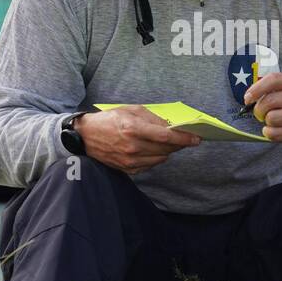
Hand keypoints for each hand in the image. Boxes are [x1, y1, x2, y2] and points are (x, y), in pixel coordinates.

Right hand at [75, 105, 199, 174]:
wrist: (86, 137)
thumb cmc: (109, 120)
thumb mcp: (130, 110)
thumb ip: (152, 118)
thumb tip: (171, 126)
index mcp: (133, 129)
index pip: (166, 136)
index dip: (184, 138)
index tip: (196, 138)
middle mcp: (133, 147)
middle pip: (166, 148)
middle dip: (179, 143)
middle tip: (186, 139)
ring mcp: (130, 161)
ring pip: (161, 158)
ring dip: (168, 150)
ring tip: (168, 142)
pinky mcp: (128, 170)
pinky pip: (151, 165)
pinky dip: (156, 157)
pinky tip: (154, 149)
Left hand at [244, 72, 281, 148]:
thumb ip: (276, 87)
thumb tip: (251, 94)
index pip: (273, 79)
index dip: (256, 88)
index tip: (248, 98)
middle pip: (269, 101)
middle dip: (259, 109)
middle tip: (261, 113)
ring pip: (271, 118)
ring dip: (267, 122)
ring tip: (274, 121)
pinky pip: (274, 133)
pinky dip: (269, 133)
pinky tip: (275, 130)